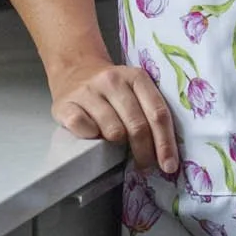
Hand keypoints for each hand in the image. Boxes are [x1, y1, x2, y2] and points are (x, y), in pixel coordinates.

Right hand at [50, 62, 177, 172]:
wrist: (76, 69)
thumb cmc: (112, 88)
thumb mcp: (136, 89)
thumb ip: (151, 111)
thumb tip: (166, 153)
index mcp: (137, 77)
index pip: (158, 114)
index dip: (165, 143)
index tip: (169, 165)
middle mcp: (113, 81)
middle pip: (137, 126)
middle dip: (144, 152)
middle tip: (144, 164)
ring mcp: (88, 91)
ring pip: (113, 131)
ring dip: (117, 145)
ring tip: (115, 144)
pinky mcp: (66, 104)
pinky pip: (84, 130)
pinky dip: (92, 138)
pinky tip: (93, 135)